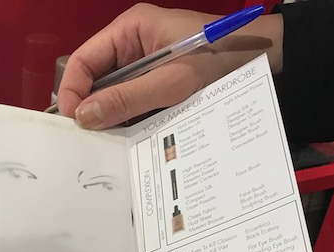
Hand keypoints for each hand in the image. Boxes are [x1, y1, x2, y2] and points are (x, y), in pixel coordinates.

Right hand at [57, 3, 283, 128]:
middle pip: (94, 78)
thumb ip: (126, 99)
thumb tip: (83, 117)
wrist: (261, 60)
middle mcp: (130, 44)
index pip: (83, 59)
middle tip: (88, 138)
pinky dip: (128, 118)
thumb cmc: (218, 61)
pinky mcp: (155, 81)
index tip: (73, 121)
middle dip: (90, 107)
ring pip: (112, 93)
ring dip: (110, 116)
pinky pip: (131, 100)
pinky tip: (129, 136)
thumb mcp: (171, 82)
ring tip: (108, 141)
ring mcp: (143, 64)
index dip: (72, 90)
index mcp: (128, 29)